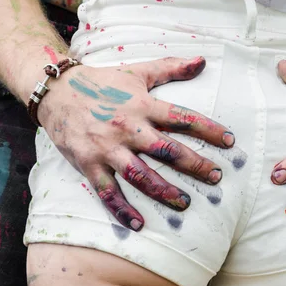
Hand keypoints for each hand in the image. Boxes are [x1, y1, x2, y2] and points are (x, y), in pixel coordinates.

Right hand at [38, 56, 234, 230]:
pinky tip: (139, 225)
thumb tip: (202, 60)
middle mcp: (127, 127)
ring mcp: (107, 148)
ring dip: (164, 191)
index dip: (208, 129)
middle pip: (166, 150)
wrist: (56, 91)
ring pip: (140, 175)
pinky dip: (122, 210)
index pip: (182, 118)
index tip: (230, 141)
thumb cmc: (101, 82)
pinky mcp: (89, 164)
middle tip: (216, 177)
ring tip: (185, 203)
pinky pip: (107, 192)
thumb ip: (171, 68)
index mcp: (141, 105)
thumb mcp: (137, 72)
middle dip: (194, 165)